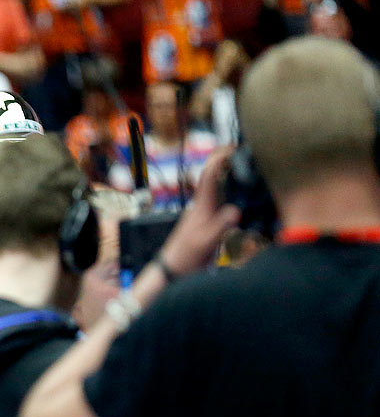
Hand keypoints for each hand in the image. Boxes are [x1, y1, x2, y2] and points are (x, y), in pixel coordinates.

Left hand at [158, 146, 239, 276]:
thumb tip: (235, 211)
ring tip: (245, 169)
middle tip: (243, 153)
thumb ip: (220, 225)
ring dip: (228, 177)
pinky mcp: (207, 222)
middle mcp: (203, 206)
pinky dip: (230, 195)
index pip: (209, 175)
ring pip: (217, 189)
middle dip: (226, 163)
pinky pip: (220, 203)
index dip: (219, 159)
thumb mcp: (206, 241)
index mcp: (201, 206)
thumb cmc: (186, 255)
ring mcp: (204, 213)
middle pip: (214, 178)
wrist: (172, 269)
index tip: (232, 148)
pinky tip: (239, 197)